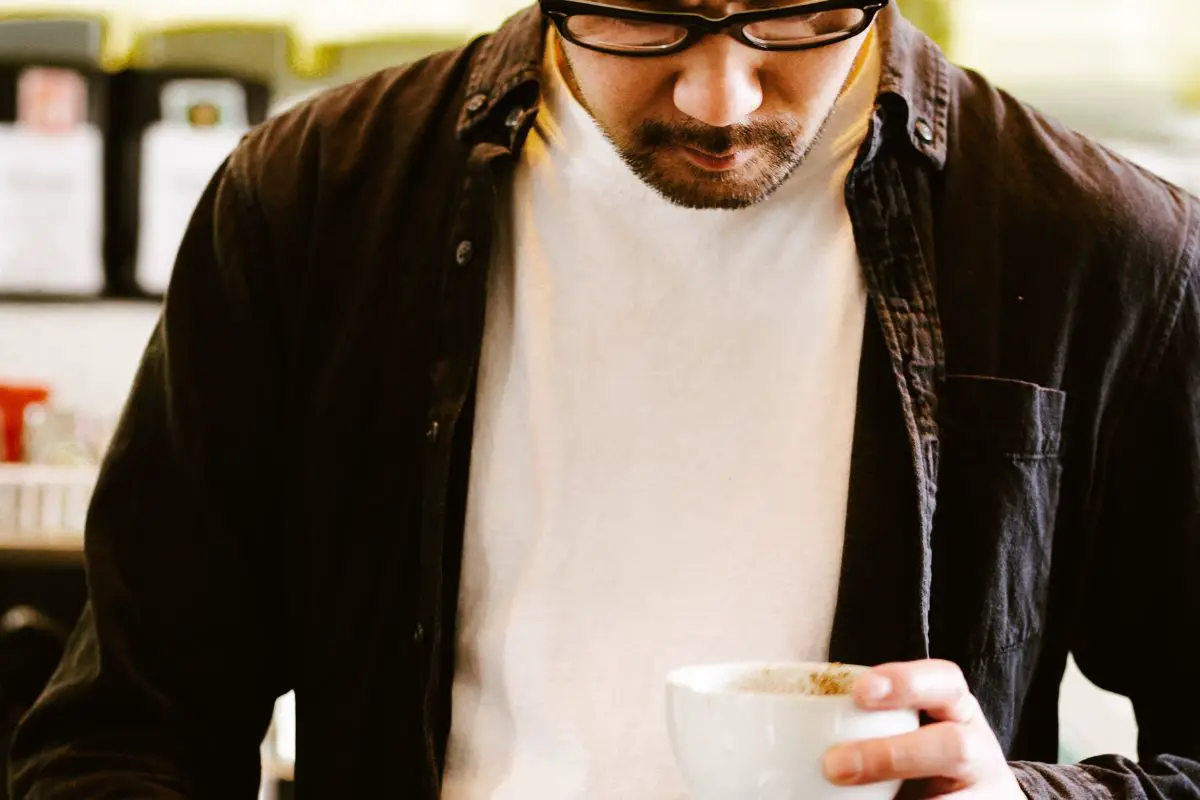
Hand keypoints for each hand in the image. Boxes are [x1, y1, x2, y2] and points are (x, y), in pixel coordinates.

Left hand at [822, 660, 1026, 798]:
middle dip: (891, 756)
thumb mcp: (908, 725)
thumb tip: (789, 729)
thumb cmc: (923, 751)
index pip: (943, 681)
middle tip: (834, 766)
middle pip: (952, 746)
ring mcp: (985, 791)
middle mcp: (977, 746)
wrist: (980, 796)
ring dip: (901, 798)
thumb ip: (865, 720)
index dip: (904, 683)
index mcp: (955, 707)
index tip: (859, 691)